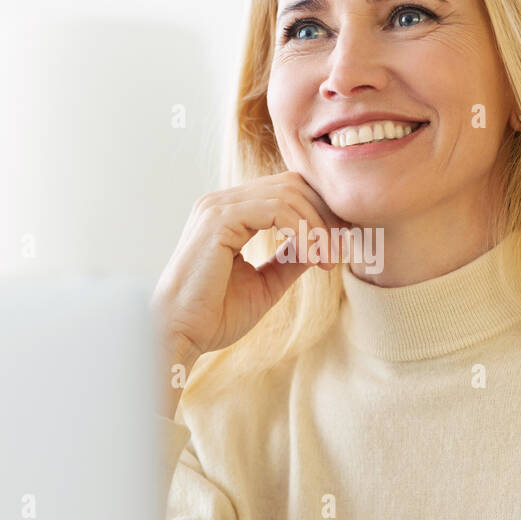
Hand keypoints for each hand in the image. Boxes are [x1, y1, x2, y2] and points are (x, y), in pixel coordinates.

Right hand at [151, 170, 346, 416]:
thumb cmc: (213, 316)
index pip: (287, 192)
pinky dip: (303, 232)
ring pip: (289, 194)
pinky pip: (277, 210)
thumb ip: (291, 259)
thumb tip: (323, 244)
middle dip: (325, 215)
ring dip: (318, 227)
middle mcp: (222, 202)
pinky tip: (313, 258)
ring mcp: (218, 206)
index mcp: (230, 213)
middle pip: (293, 184)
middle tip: (341, 251)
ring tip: (328, 260)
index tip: (340, 246)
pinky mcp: (219, 218)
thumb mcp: (266, 283)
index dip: (320, 213)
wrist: (179, 335)